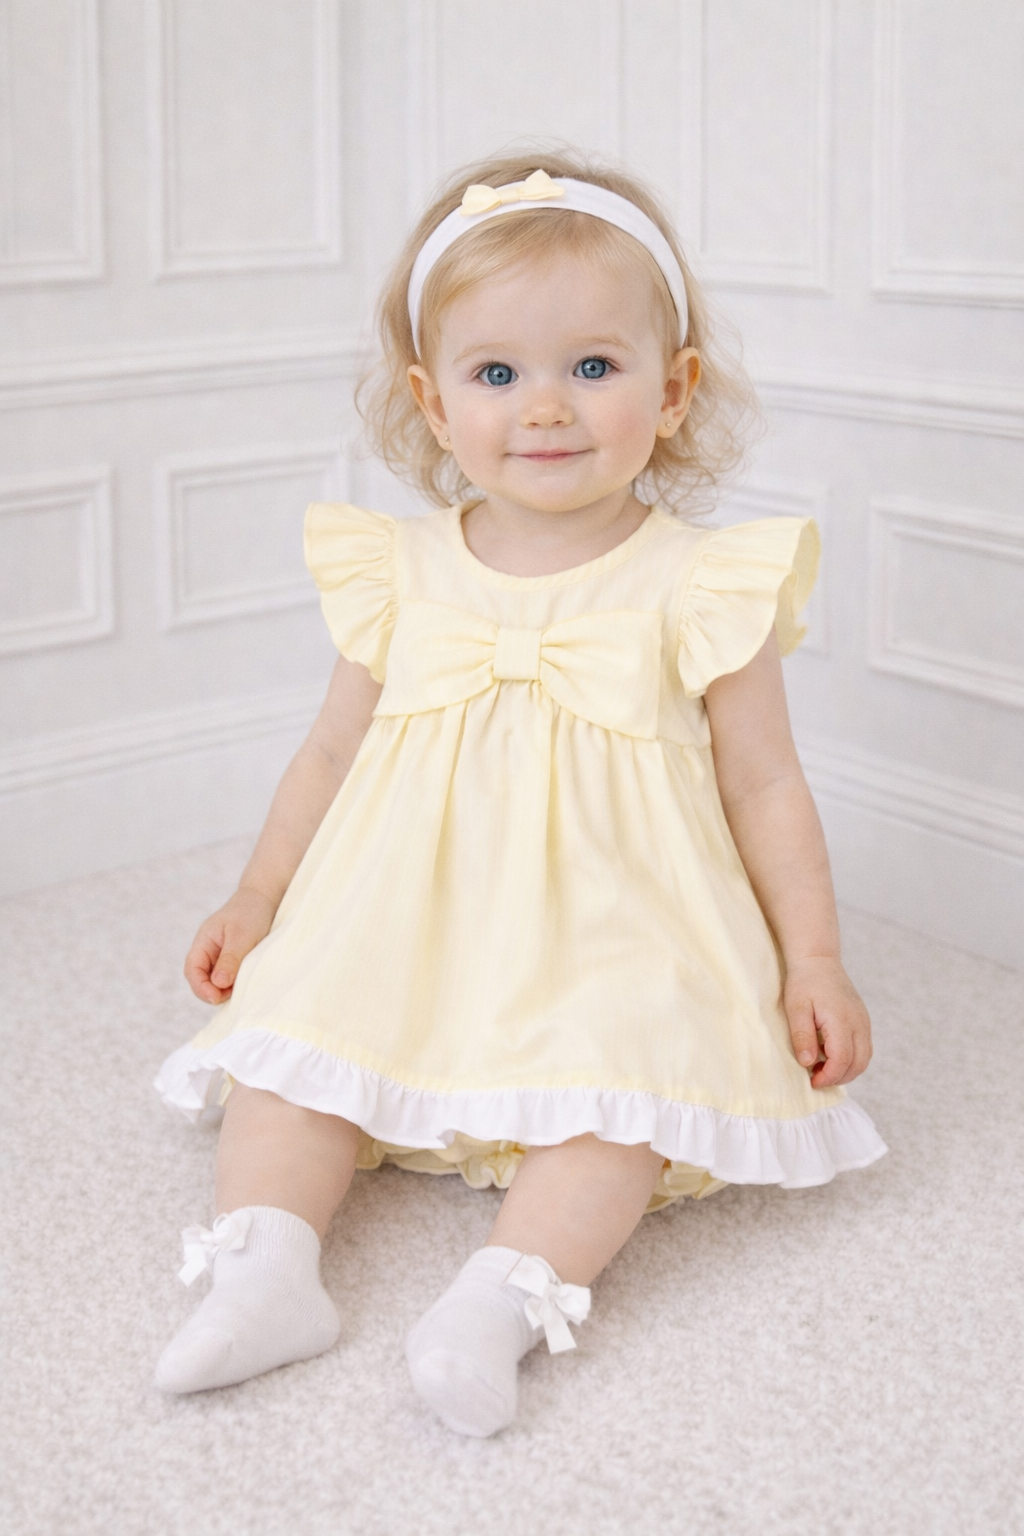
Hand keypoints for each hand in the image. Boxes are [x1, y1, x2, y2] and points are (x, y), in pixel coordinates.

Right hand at [183, 887, 276, 1003]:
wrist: (265, 898)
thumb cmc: (251, 912)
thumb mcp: (241, 935)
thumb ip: (230, 958)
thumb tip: (218, 983)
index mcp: (203, 942)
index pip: (192, 970)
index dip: (201, 987)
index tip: (216, 997)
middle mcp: (208, 951)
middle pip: (201, 980)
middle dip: (213, 992)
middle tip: (234, 995)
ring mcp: (219, 957)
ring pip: (215, 982)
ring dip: (225, 990)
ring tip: (242, 988)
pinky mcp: (233, 961)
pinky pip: (228, 979)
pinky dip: (234, 985)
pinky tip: (246, 983)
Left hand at [783, 956, 872, 1088]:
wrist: (818, 960)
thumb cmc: (804, 982)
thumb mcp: (796, 1008)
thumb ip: (802, 1036)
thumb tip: (807, 1063)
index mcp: (842, 1020)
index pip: (842, 1060)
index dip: (829, 1077)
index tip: (812, 1081)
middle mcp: (859, 1023)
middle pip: (859, 1064)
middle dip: (839, 1078)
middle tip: (816, 1078)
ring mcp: (864, 1021)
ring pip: (864, 1058)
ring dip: (846, 1070)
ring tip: (822, 1068)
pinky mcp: (863, 1020)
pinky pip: (864, 1048)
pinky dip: (851, 1059)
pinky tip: (830, 1055)